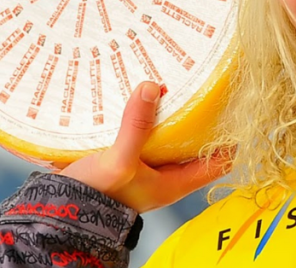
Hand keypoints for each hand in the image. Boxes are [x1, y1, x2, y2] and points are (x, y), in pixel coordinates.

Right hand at [58, 81, 231, 212]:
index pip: (219, 162)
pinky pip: (148, 135)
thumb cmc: (96, 196)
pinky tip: (144, 99)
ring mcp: (148, 168)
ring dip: (173, 116)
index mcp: (175, 183)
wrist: (60, 209)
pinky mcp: (129, 160)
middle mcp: (166, 176)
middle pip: (196, 145)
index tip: (234, 108)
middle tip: (204, 87)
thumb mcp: (119, 160)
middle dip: (201, 119)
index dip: (230, 138)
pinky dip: (149, 119)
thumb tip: (152, 88)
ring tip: (176, 86)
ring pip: (171, 138)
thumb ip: (136, 127)